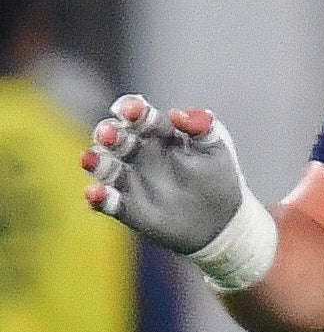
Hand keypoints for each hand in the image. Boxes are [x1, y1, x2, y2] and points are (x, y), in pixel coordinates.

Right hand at [83, 97, 274, 288]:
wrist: (223, 221)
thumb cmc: (219, 178)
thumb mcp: (216, 150)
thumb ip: (202, 128)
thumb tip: (179, 114)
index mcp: (159, 134)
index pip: (141, 116)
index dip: (133, 110)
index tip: (131, 110)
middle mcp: (138, 153)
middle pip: (115, 137)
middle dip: (110, 133)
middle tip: (110, 135)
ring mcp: (129, 179)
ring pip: (104, 165)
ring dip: (97, 161)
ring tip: (93, 160)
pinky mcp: (125, 206)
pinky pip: (105, 200)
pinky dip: (97, 197)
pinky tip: (96, 194)